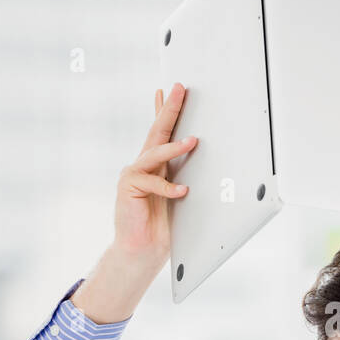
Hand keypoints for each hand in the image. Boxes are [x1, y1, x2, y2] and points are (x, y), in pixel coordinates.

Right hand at [113, 83, 196, 268]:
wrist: (142, 250)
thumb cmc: (163, 227)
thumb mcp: (180, 197)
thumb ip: (187, 178)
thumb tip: (210, 163)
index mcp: (155, 165)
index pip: (161, 132)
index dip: (165, 109)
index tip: (172, 89)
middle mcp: (142, 164)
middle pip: (157, 132)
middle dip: (169, 109)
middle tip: (179, 89)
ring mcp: (133, 174)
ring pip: (155, 153)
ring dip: (175, 147)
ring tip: (193, 141)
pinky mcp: (128, 187)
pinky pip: (152, 182)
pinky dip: (169, 187)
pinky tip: (182, 191)